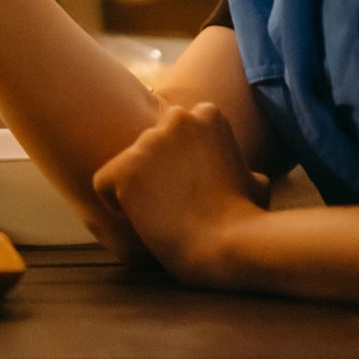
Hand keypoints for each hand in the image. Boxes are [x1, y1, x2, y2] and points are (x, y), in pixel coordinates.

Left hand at [88, 102, 266, 284]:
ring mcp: (149, 141)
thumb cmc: (245, 218)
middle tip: (172, 200)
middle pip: (151, 142)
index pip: (176, 129)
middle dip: (158, 167)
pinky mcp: (126, 167)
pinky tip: (135, 217)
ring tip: (160, 214)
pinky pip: (103, 181)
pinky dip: (112, 200)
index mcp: (208, 115)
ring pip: (128, 162)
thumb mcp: (254, 181)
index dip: (181, 158)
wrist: (227, 243)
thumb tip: (247, 172)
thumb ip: (239, 165)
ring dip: (139, 186)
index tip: (190, 185)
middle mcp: (176, 119)